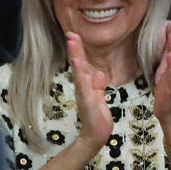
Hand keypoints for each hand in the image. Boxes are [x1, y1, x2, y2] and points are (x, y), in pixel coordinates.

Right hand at [66, 32, 113, 150]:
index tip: (75, 35)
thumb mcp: (99, 99)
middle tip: (71, 33)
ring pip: (78, 71)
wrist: (96, 136)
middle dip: (75, 48)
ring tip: (72, 41)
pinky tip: (78, 62)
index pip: (82, 64)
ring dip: (75, 55)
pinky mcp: (86, 99)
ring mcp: (83, 92)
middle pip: (77, 64)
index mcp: (86, 85)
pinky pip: (83, 84)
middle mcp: (82, 86)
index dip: (78, 50)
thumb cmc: (98, 119)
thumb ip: (97, 86)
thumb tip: (98, 72)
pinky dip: (80, 73)